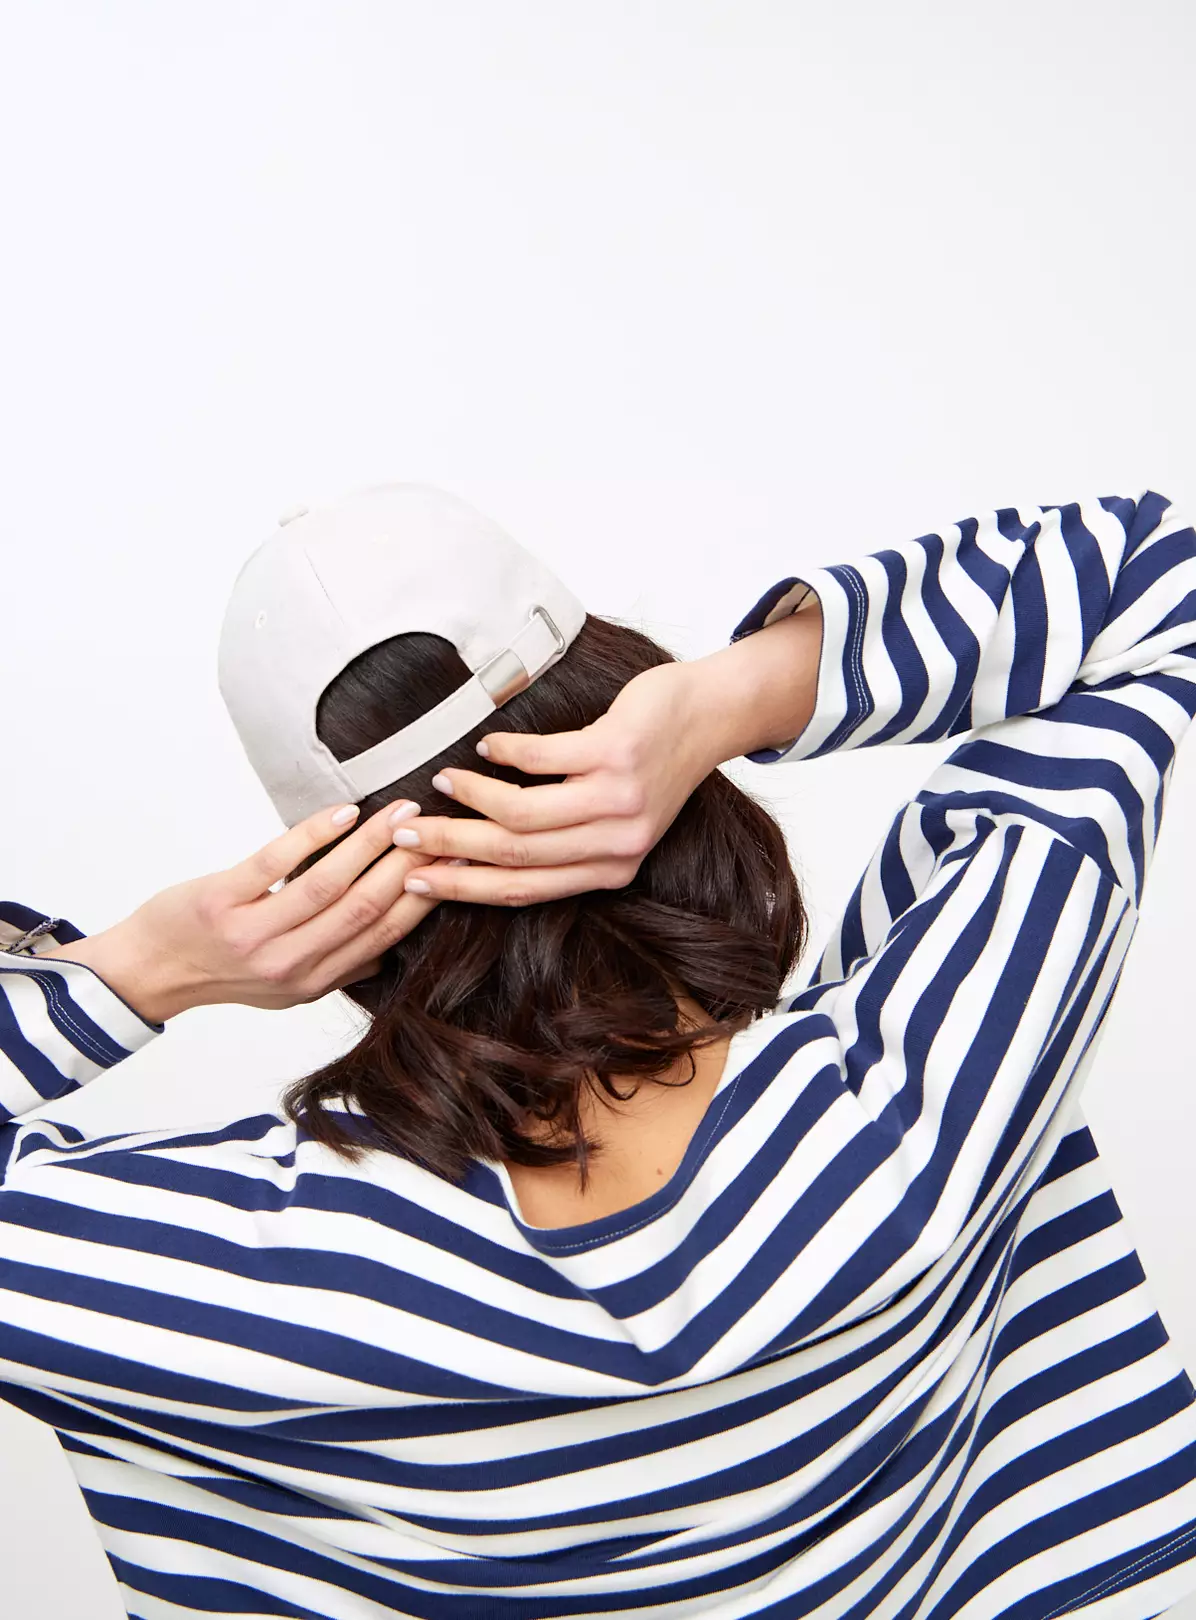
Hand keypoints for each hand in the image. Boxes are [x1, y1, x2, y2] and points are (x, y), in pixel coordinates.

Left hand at [43, 801, 456, 1023]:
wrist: (150, 971)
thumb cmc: (221, 969)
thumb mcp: (288, 986)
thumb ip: (339, 965)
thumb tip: (392, 944)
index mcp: (314, 982)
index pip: (385, 936)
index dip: (426, 897)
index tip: (455, 861)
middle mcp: (289, 964)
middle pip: (366, 908)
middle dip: (409, 863)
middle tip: (439, 826)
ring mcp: (254, 934)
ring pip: (329, 884)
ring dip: (371, 842)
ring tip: (401, 810)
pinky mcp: (221, 901)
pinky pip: (277, 861)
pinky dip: (316, 833)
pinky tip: (344, 811)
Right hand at [389, 602, 822, 905]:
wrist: (708, 716)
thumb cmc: (650, 765)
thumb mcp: (613, 819)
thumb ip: (563, 839)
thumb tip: (480, 850)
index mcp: (610, 871)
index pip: (522, 890)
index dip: (462, 887)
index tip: (414, 879)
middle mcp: (616, 845)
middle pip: (513, 856)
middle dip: (449, 847)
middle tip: (406, 833)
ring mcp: (618, 800)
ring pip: (522, 814)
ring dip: (472, 797)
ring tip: (443, 782)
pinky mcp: (616, 754)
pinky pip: (542, 760)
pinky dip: (504, 753)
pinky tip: (487, 746)